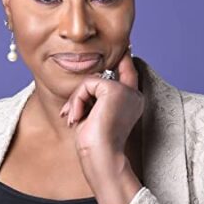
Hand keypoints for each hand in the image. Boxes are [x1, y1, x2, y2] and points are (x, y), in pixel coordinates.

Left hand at [59, 48, 144, 183]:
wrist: (102, 158)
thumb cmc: (96, 144)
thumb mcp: (96, 115)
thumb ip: (96, 97)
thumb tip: (86, 86)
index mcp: (132, 101)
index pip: (129, 71)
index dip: (125, 58)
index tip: (126, 45)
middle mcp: (133, 94)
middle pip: (101, 77)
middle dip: (80, 94)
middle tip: (70, 115)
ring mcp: (125, 91)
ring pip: (90, 81)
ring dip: (76, 101)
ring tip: (74, 119)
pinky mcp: (114, 90)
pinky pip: (87, 84)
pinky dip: (77, 100)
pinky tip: (77, 117)